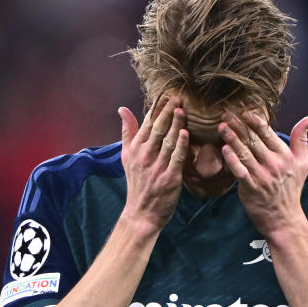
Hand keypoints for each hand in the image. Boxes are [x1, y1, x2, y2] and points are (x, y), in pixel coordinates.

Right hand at [118, 97, 188, 234]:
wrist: (141, 212)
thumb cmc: (137, 182)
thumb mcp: (127, 156)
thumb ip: (127, 132)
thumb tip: (122, 109)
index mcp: (136, 149)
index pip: (147, 123)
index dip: (156, 108)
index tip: (165, 94)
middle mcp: (145, 156)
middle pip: (158, 129)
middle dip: (167, 111)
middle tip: (177, 97)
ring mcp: (157, 167)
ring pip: (168, 141)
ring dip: (175, 124)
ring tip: (182, 109)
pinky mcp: (170, 178)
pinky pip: (176, 158)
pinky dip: (181, 145)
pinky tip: (185, 133)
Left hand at [219, 110, 307, 236]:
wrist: (284, 218)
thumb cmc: (291, 188)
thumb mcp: (303, 163)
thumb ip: (301, 140)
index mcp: (285, 156)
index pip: (269, 134)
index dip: (256, 122)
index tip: (245, 111)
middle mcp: (274, 164)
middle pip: (253, 140)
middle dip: (239, 125)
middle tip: (225, 113)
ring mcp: (262, 176)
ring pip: (245, 153)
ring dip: (232, 139)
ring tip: (221, 126)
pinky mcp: (251, 188)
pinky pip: (239, 171)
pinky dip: (232, 160)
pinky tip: (224, 149)